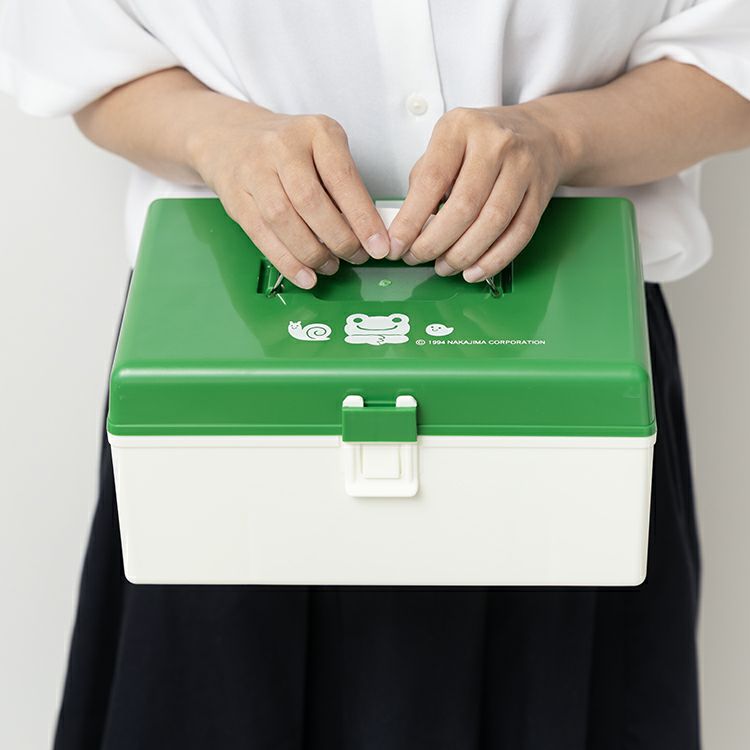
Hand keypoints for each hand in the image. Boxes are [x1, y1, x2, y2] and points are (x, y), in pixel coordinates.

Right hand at [190, 108, 388, 287]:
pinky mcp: (236, 197)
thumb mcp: (324, 150)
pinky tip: (305, 275)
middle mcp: (281, 146)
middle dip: (338, 238)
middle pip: (310, 201)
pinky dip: (286, 261)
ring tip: (330, 266)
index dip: (362, 217)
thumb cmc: (291, 150)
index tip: (377, 245)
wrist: (231, 137)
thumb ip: (344, 186)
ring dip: (311, 252)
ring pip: (283, 219)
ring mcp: (254, 171)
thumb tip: (368, 234)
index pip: (342, 177)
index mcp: (315, 131)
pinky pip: (261, 235)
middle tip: (355, 257)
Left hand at [387, 105, 574, 280]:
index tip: (396, 246)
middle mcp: (495, 143)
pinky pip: (518, 234)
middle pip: (463, 206)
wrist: (541, 132)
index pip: (431, 180)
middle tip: (418, 258)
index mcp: (460, 128)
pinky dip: (494, 260)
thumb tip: (407, 230)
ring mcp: (522, 167)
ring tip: (444, 266)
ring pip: (492, 223)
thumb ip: (425, 181)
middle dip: (435, 243)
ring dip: (463, 255)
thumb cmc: (483, 143)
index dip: (411, 220)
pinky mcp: (540, 192)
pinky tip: (474, 271)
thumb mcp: (447, 144)